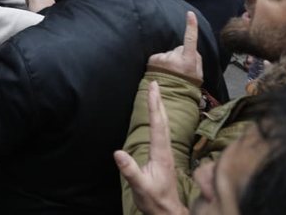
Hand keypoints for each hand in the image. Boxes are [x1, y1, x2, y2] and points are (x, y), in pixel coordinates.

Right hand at [114, 81, 188, 214]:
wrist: (168, 212)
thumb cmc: (154, 200)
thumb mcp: (140, 187)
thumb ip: (130, 170)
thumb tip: (117, 152)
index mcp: (161, 154)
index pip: (158, 125)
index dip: (154, 106)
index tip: (153, 88)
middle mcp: (166, 150)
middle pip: (163, 121)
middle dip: (159, 101)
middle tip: (155, 83)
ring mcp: (166, 153)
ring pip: (164, 125)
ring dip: (160, 107)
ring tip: (156, 93)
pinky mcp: (164, 156)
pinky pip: (162, 131)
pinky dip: (159, 118)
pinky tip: (157, 116)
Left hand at [147, 11, 201, 83]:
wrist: (169, 96)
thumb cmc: (186, 86)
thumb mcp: (198, 75)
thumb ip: (197, 60)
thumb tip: (192, 49)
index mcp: (187, 61)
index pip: (190, 40)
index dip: (191, 27)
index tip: (190, 15)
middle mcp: (174, 58)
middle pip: (180, 48)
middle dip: (180, 55)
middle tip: (180, 69)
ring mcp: (162, 58)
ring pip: (169, 53)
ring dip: (170, 60)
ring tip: (170, 73)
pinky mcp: (153, 59)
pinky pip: (160, 56)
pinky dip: (161, 62)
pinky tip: (163, 71)